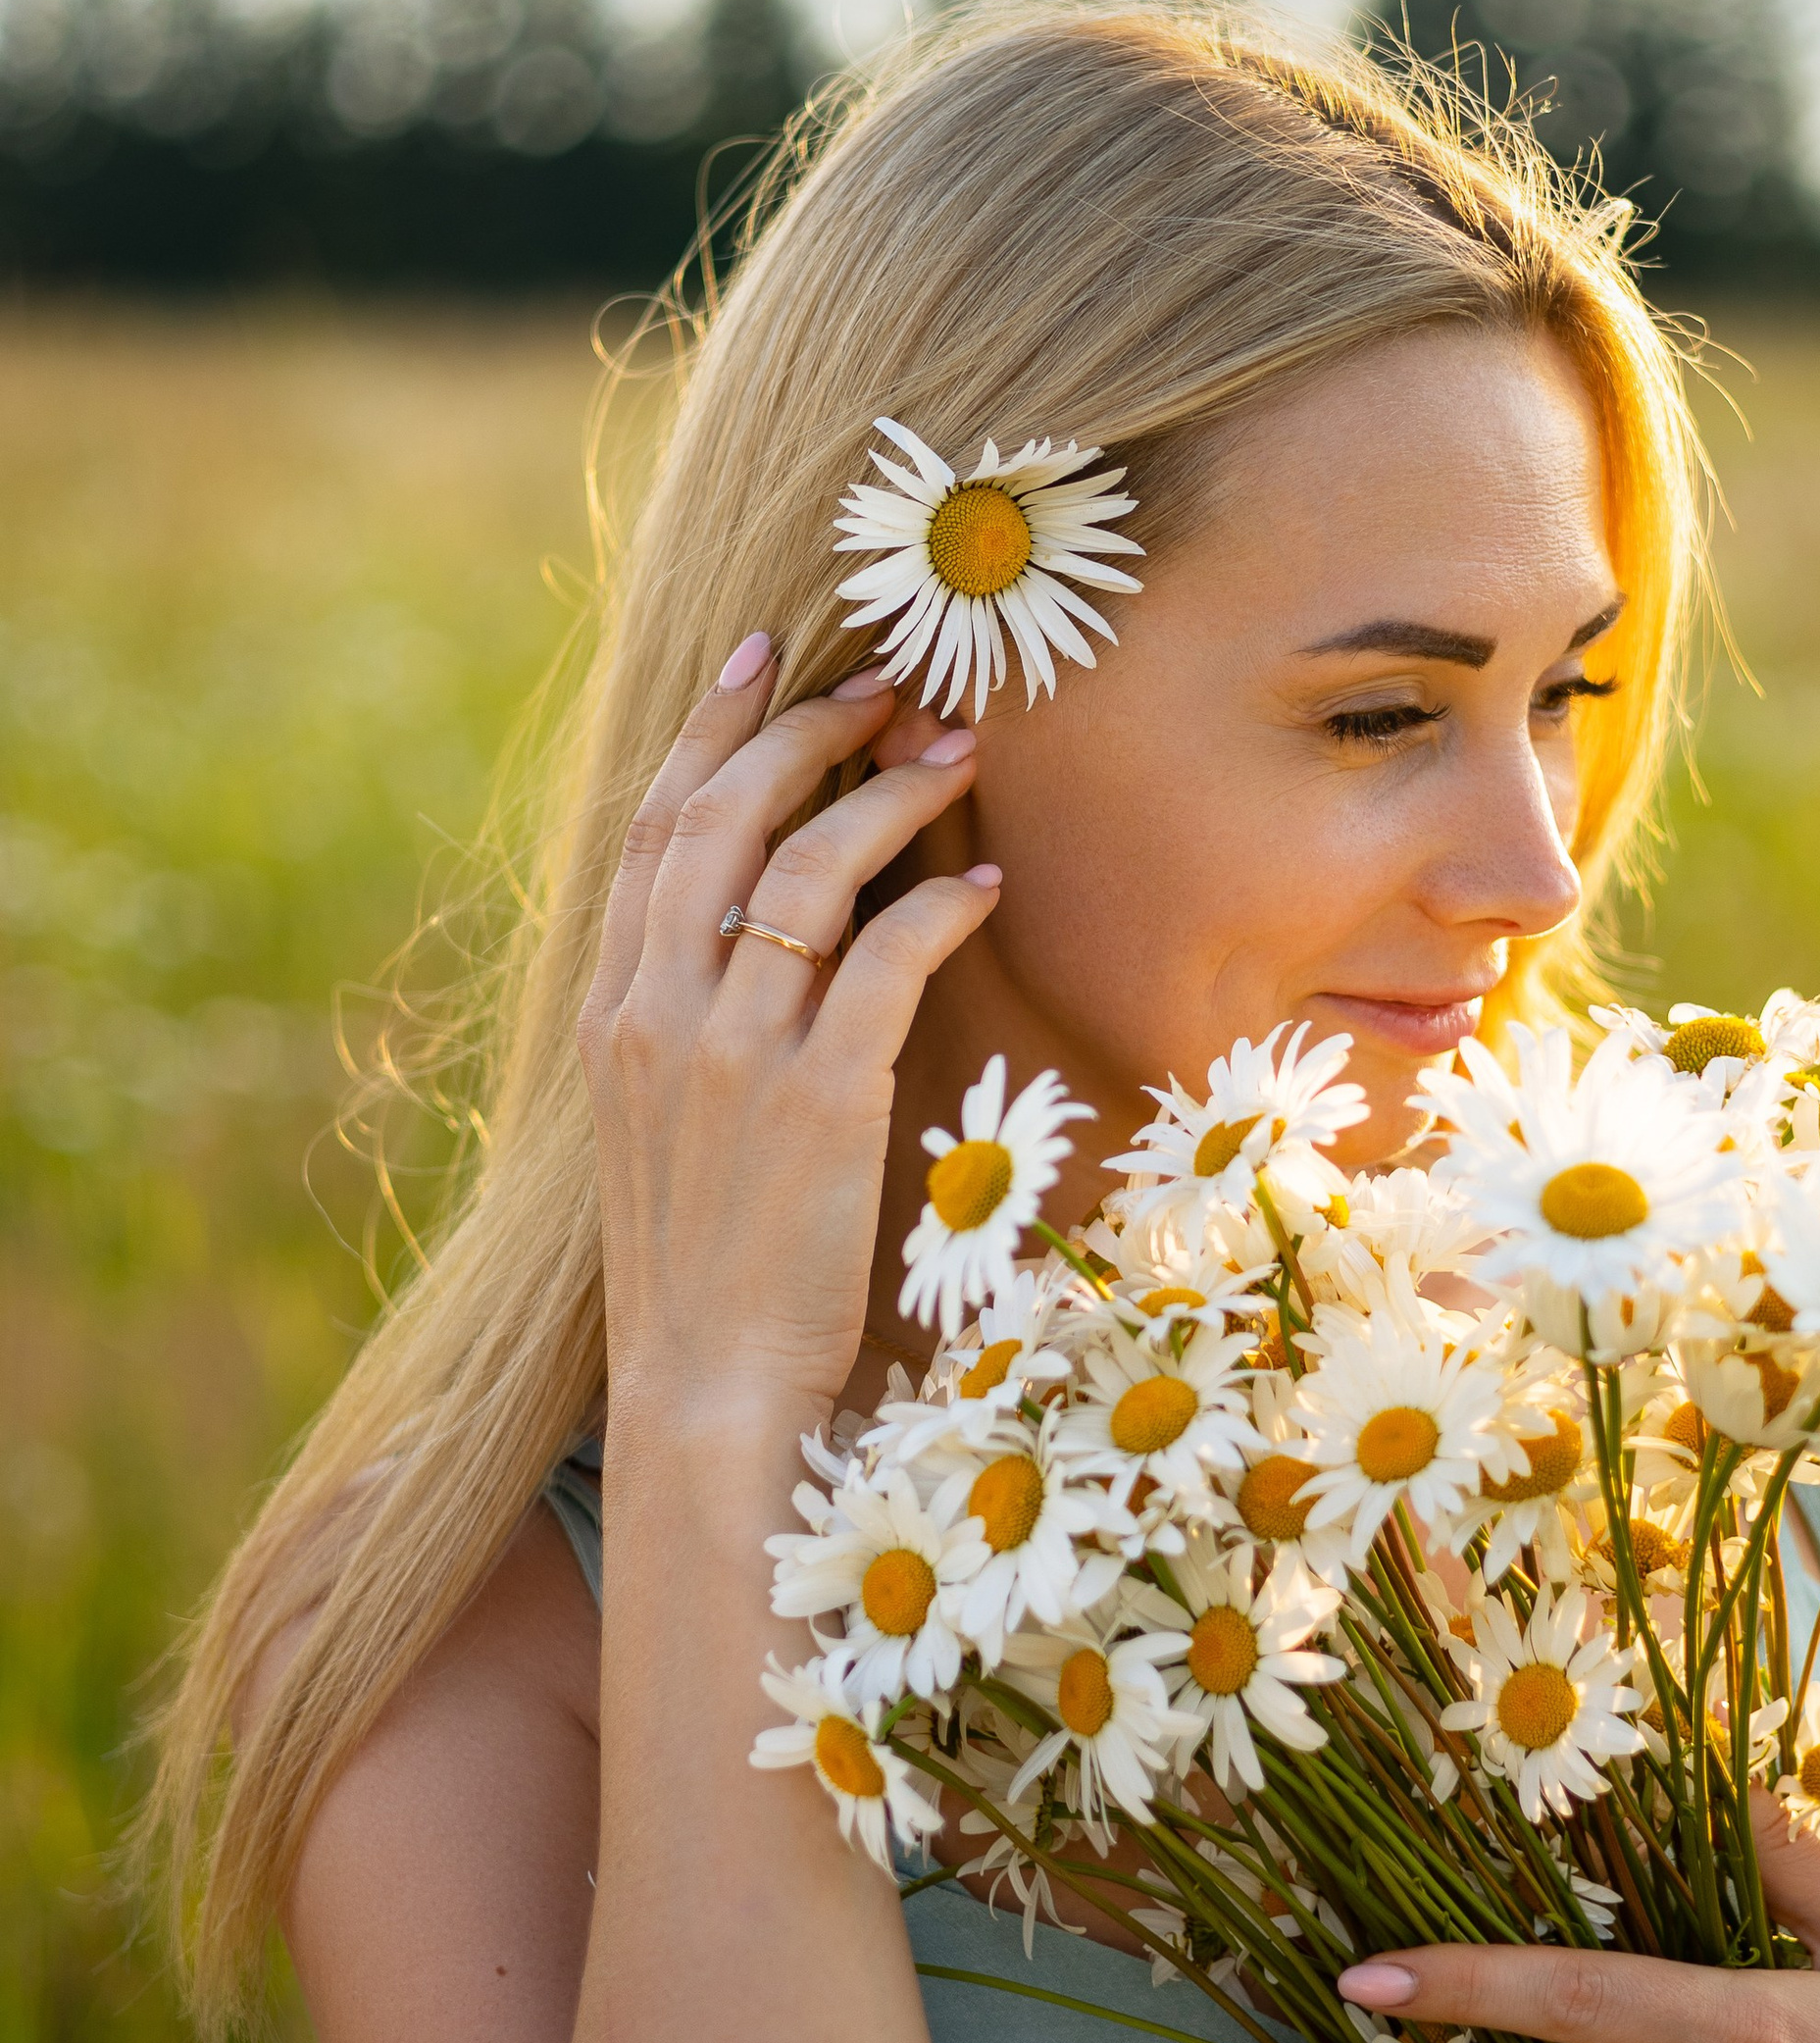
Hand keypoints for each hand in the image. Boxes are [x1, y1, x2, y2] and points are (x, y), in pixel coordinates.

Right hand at [578, 637, 999, 1429]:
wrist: (708, 1388)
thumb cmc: (707, 1265)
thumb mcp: (662, 1127)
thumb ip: (690, 1023)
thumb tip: (760, 930)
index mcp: (613, 1013)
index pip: (653, 830)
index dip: (710, 730)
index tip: (762, 654)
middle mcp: (658, 1015)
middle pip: (723, 816)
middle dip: (808, 729)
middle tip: (889, 684)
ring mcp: (732, 1054)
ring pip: (808, 868)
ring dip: (891, 793)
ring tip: (957, 754)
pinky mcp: (817, 1099)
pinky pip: (886, 957)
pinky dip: (939, 901)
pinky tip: (984, 883)